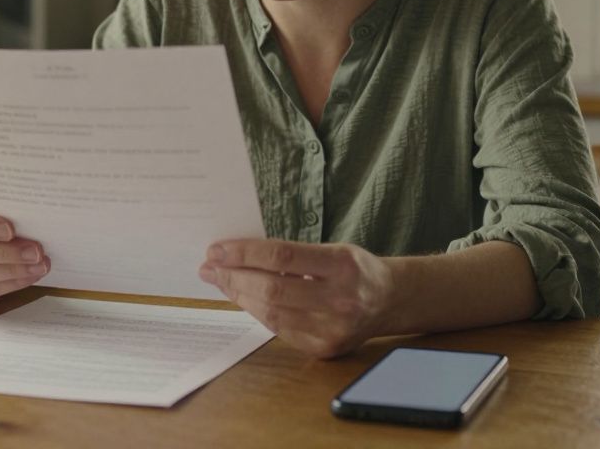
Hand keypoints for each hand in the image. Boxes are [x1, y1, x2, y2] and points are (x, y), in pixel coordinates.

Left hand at [199, 239, 393, 358]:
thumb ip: (290, 253)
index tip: (217, 249)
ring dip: (238, 295)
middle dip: (234, 276)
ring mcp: (333, 329)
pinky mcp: (325, 348)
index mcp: (343, 266)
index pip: (282, 257)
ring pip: (271, 313)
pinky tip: (242, 297)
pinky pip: (279, 329)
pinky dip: (256, 311)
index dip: (244, 253)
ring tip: (219, 280)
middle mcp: (341, 299)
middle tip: (210, 265)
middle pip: (273, 289)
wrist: (389, 301)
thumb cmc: (353, 269)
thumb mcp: (332, 250)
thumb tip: (236, 254)